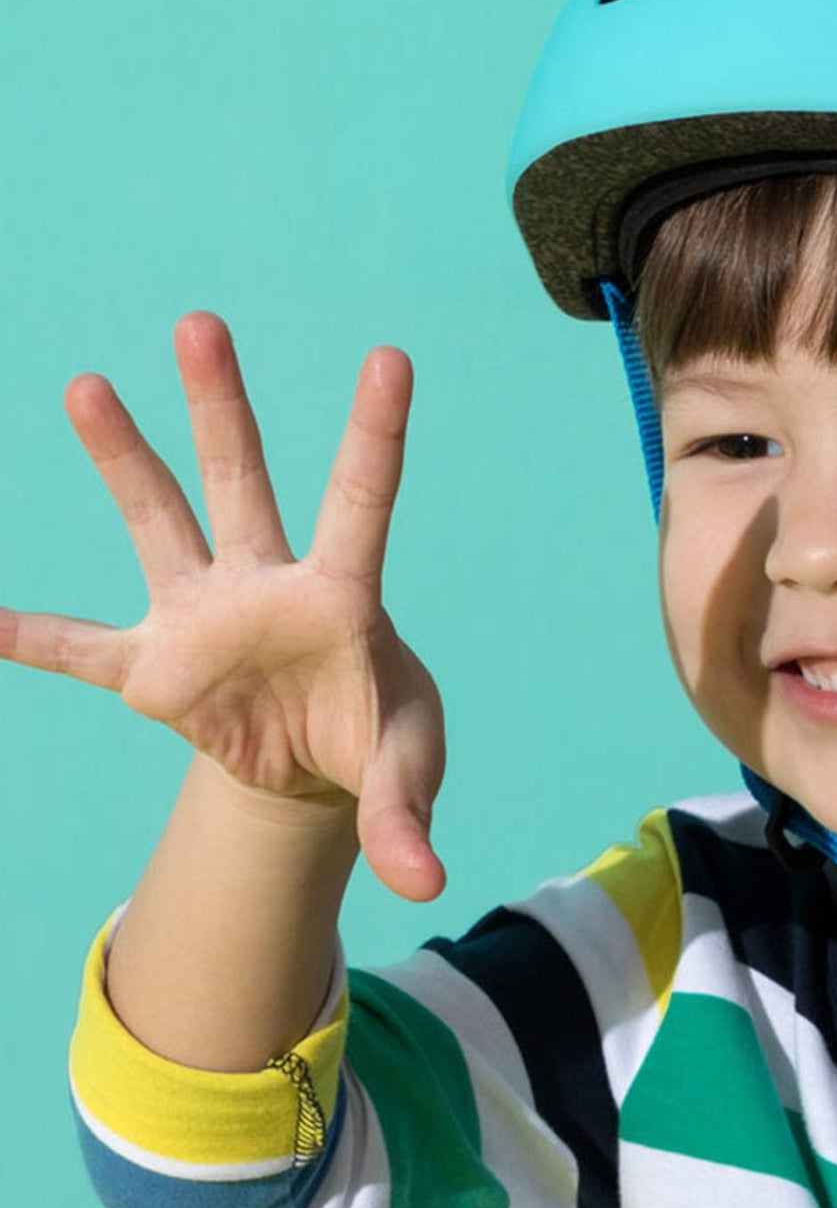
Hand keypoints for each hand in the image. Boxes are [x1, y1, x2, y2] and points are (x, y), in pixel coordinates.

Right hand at [0, 311, 446, 900]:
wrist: (312, 768)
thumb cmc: (374, 741)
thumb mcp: (401, 775)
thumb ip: (407, 817)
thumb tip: (426, 884)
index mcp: (343, 596)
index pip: (363, 499)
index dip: (377, 432)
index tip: (392, 356)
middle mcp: (265, 584)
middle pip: (242, 480)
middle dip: (220, 407)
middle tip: (200, 323)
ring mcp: (203, 618)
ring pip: (158, 523)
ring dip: (123, 462)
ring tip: (85, 387)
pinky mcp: (154, 669)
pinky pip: (80, 649)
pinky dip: (30, 639)